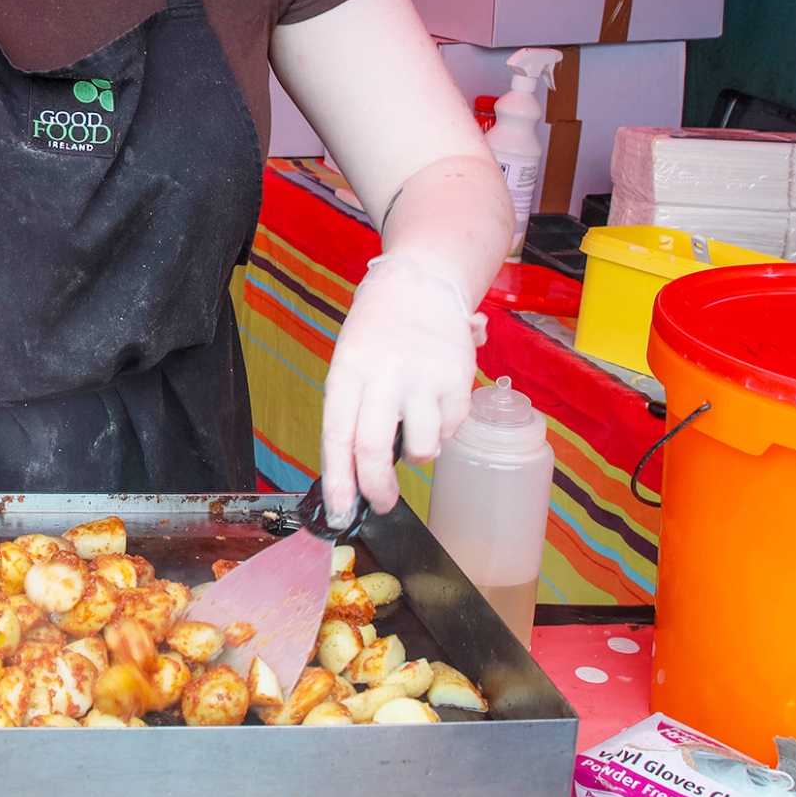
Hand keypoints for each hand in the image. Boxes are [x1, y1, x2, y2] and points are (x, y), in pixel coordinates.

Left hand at [320, 252, 485, 523]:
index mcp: (347, 370)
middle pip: (374, 449)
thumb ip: (351, 411)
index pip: (338, 435)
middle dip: (377, 489)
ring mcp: (423, 376)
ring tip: (412, 430)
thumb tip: (352, 473)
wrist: (419, 284)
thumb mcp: (350, 362)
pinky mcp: (458, 378)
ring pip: (421, 448)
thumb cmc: (376, 331)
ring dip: (417, 455)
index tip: (342, 512)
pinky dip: (442, 430)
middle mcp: (383, 373)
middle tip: (381, 502)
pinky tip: (434, 404)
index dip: (340, 480)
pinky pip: (450, 429)